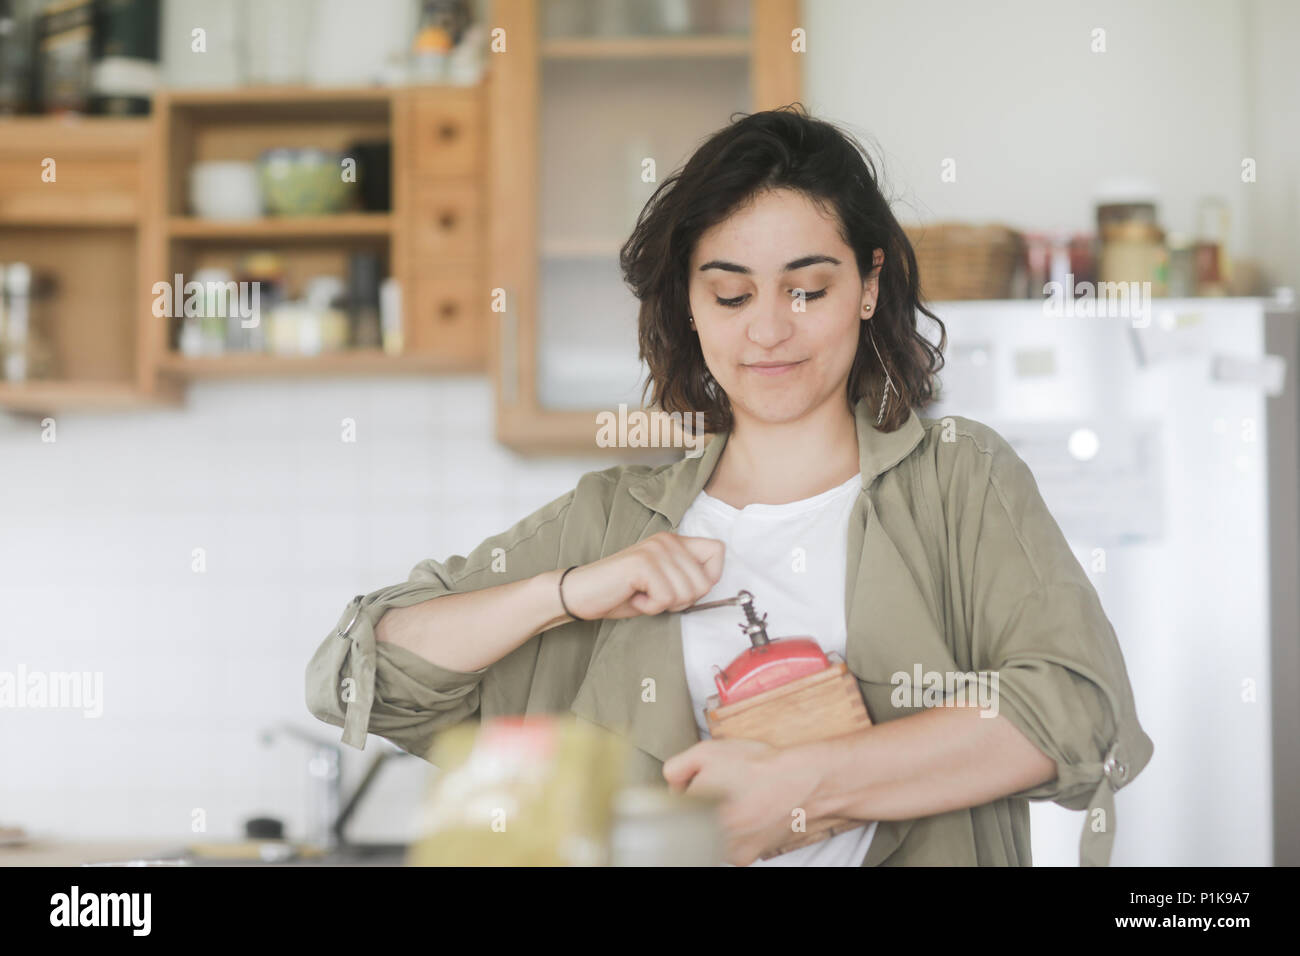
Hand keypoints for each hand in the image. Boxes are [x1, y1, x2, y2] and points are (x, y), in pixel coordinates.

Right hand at [559, 531, 723, 619]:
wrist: (581, 594)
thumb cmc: (621, 593)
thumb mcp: (661, 584)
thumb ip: (685, 579)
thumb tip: (709, 585)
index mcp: (674, 541)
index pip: (718, 550)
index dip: (710, 577)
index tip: (686, 590)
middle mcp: (667, 540)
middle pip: (705, 582)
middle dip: (683, 601)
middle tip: (656, 596)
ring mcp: (655, 550)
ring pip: (687, 593)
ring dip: (664, 605)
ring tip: (642, 595)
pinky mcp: (643, 564)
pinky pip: (666, 598)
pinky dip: (650, 607)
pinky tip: (634, 597)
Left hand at [662, 738, 821, 865]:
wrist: (800, 781)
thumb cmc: (757, 766)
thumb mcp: (707, 751)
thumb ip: (676, 767)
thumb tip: (671, 785)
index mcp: (693, 812)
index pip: (671, 806)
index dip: (683, 789)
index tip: (696, 782)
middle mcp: (708, 837)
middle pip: (689, 821)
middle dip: (700, 805)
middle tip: (720, 788)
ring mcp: (728, 850)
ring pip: (708, 835)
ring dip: (716, 820)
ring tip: (737, 800)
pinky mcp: (746, 856)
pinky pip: (729, 845)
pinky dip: (734, 831)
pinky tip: (747, 813)